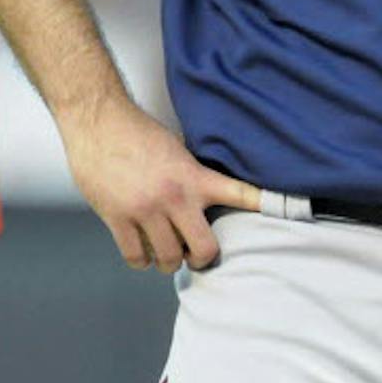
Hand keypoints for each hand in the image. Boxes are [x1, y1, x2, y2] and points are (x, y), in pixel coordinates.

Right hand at [58, 99, 261, 273]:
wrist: (98, 122)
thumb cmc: (137, 132)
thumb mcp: (176, 149)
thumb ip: (191, 175)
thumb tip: (205, 197)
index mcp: (193, 176)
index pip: (238, 193)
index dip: (262, 205)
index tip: (282, 212)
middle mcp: (173, 197)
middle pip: (203, 249)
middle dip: (201, 256)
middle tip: (196, 253)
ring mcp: (144, 211)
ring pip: (168, 259)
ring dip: (168, 260)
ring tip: (165, 250)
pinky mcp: (117, 219)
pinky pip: (135, 257)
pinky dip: (141, 260)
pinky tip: (142, 250)